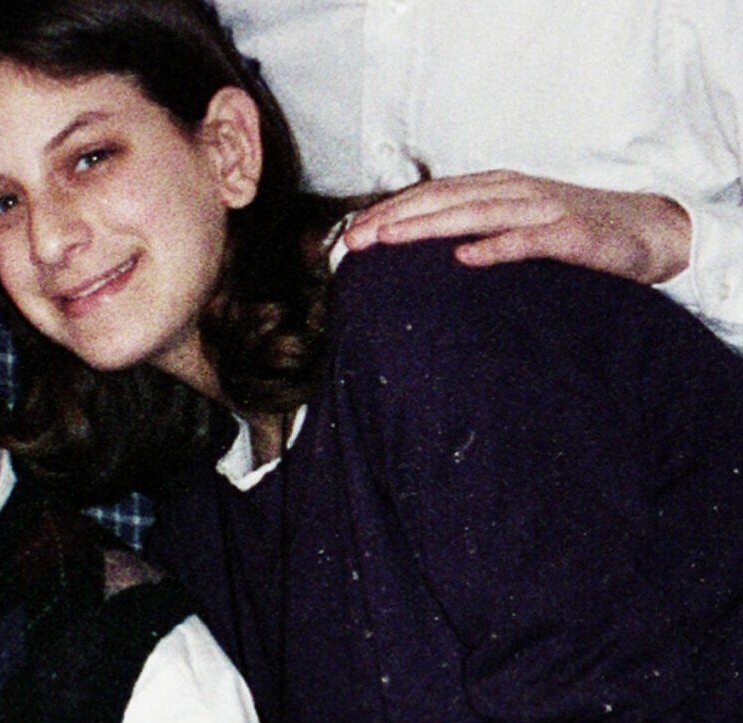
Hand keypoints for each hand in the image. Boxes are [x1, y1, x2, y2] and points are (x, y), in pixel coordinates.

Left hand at [343, 170, 691, 285]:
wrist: (648, 231)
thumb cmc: (574, 233)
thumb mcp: (517, 225)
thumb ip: (475, 230)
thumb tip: (423, 255)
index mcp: (495, 188)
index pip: (431, 195)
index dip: (389, 210)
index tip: (351, 233)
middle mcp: (513, 191)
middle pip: (442, 200)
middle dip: (393, 218)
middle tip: (353, 240)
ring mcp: (542, 209)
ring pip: (474, 213)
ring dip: (427, 225)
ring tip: (389, 239)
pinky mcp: (570, 234)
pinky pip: (527, 240)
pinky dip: (494, 247)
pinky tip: (464, 257)